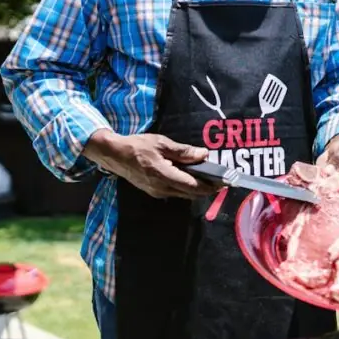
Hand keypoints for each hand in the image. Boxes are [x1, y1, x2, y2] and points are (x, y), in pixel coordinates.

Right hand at [83, 130, 218, 199]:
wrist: (115, 155)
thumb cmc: (138, 146)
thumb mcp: (162, 143)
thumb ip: (183, 151)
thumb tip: (203, 155)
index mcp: (164, 175)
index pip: (193, 186)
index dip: (210, 186)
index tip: (224, 182)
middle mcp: (161, 188)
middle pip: (191, 193)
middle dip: (208, 189)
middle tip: (221, 180)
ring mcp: (157, 192)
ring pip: (184, 194)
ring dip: (198, 189)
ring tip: (210, 177)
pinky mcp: (154, 192)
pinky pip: (176, 192)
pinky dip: (187, 187)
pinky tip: (192, 177)